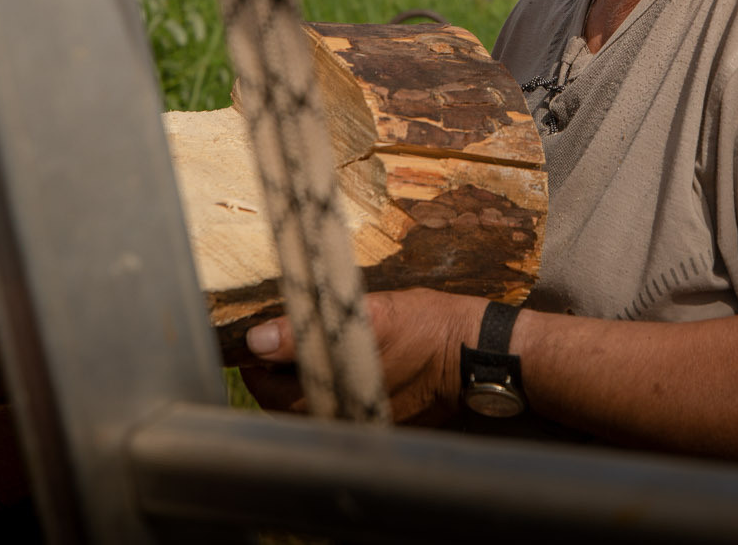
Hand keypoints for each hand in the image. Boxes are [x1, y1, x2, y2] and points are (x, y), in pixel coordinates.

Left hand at [238, 289, 488, 423]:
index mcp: (336, 402)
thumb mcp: (369, 317)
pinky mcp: (382, 416)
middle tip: (283, 332)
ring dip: (306, 374)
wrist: (480, 353)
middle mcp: (345, 420)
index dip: (257, 363)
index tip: (256, 336)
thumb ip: (306, 333)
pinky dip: (333, 380)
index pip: (270, 394)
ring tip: (313, 339)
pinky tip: (345, 354)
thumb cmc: (429, 330)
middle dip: (280, 369)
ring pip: (314, 401)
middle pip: (288, 401)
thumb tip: (257, 341)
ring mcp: (364, 420)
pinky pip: (341, 401)